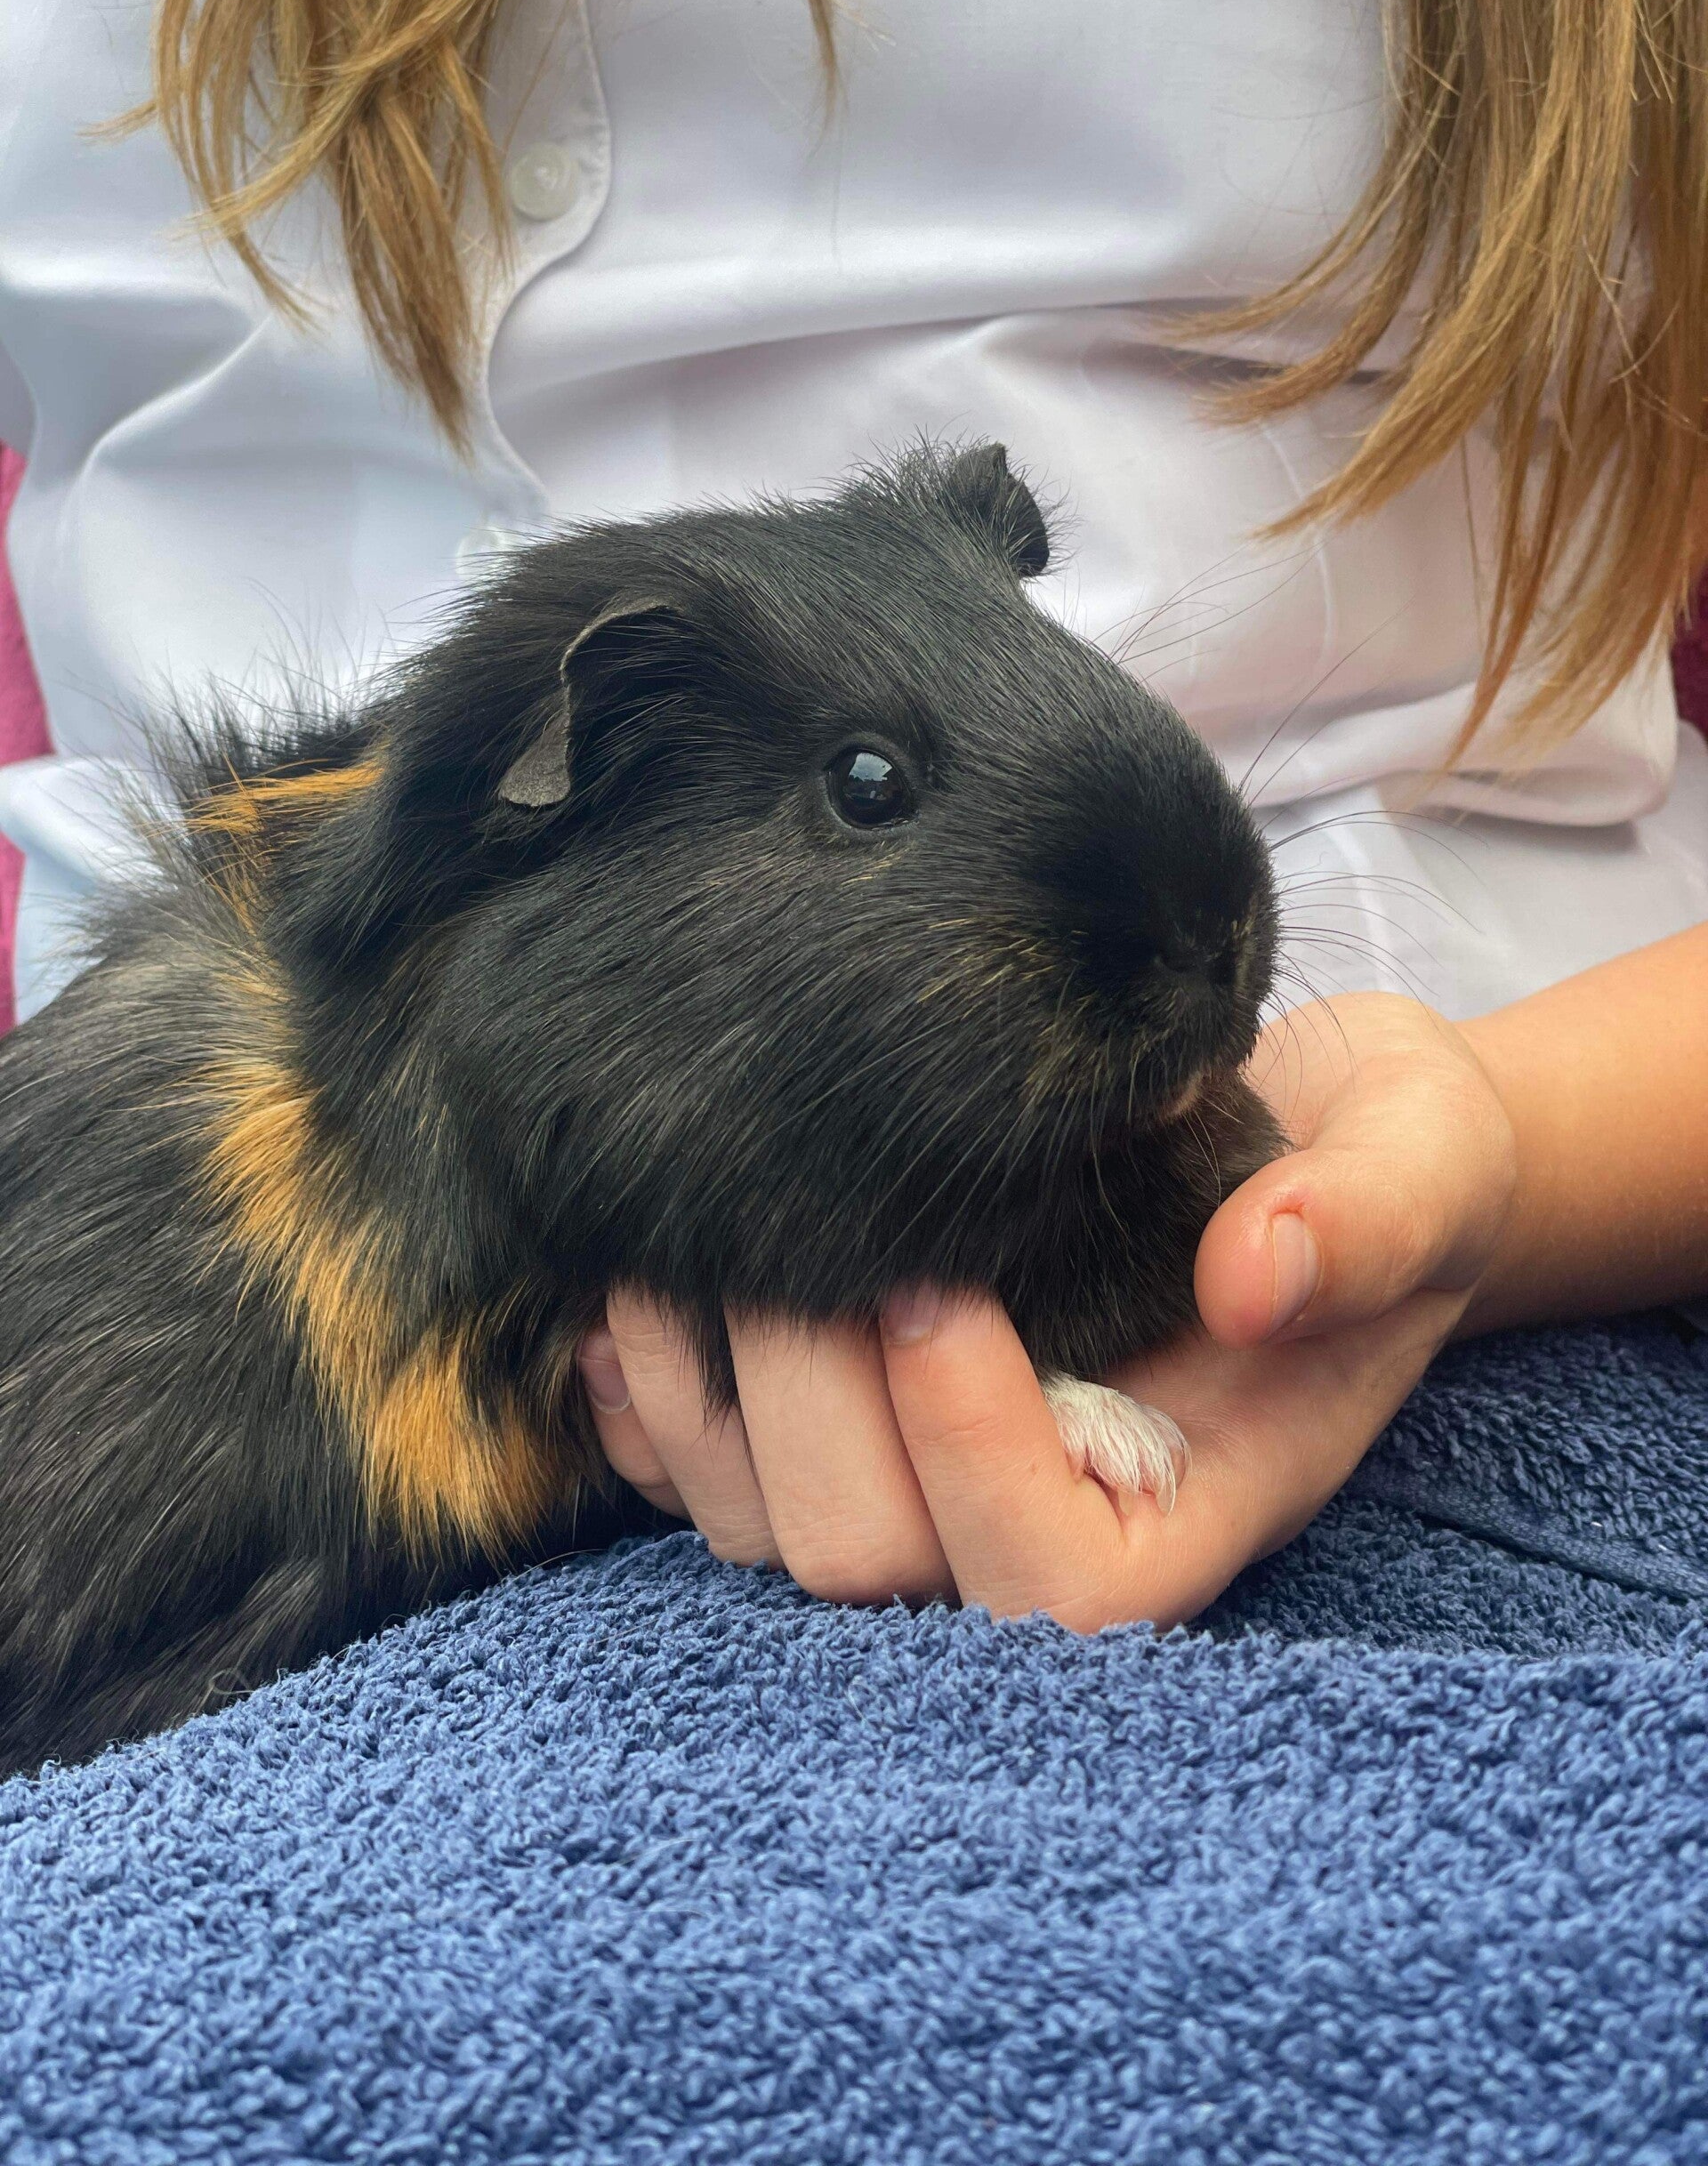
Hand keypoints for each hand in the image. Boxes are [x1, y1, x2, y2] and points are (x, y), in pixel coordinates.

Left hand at [581, 993, 1518, 1627]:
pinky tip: (626, 1310)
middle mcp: (1043, 1525)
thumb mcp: (1426, 1158)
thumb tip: (1259, 1276)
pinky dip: (650, 1411)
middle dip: (808, 1400)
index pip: (1052, 1584)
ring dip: (703, 1399)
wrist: (1287, 1133)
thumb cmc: (1369, 1159)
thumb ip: (1373, 1216)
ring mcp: (934, 1490)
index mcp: (1186, 1506)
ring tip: (676, 1254)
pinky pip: (707, 1481)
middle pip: (871, 1567)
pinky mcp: (854, 1431)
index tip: (943, 1282)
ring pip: (763, 1535)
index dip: (971, 1454)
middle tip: (790, 1237)